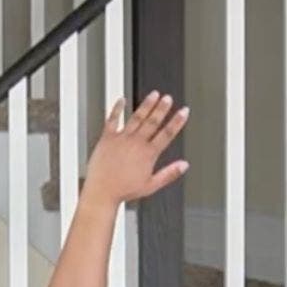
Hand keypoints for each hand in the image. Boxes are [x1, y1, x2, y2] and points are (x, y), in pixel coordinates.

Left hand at [82, 92, 188, 206]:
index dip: (177, 121)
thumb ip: (169, 173)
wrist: (102, 191)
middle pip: (153, 122)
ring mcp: (121, 139)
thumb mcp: (151, 185)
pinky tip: (122, 100)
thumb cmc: (124, 190)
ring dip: (146, 105)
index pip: (167, 134)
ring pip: (137, 117)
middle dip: (162, 108)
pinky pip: (112, 119)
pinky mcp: (107, 138)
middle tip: (168, 98)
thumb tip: (184, 165)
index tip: (184, 111)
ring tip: (154, 94)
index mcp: (148, 154)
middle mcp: (136, 143)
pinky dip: (117, 109)